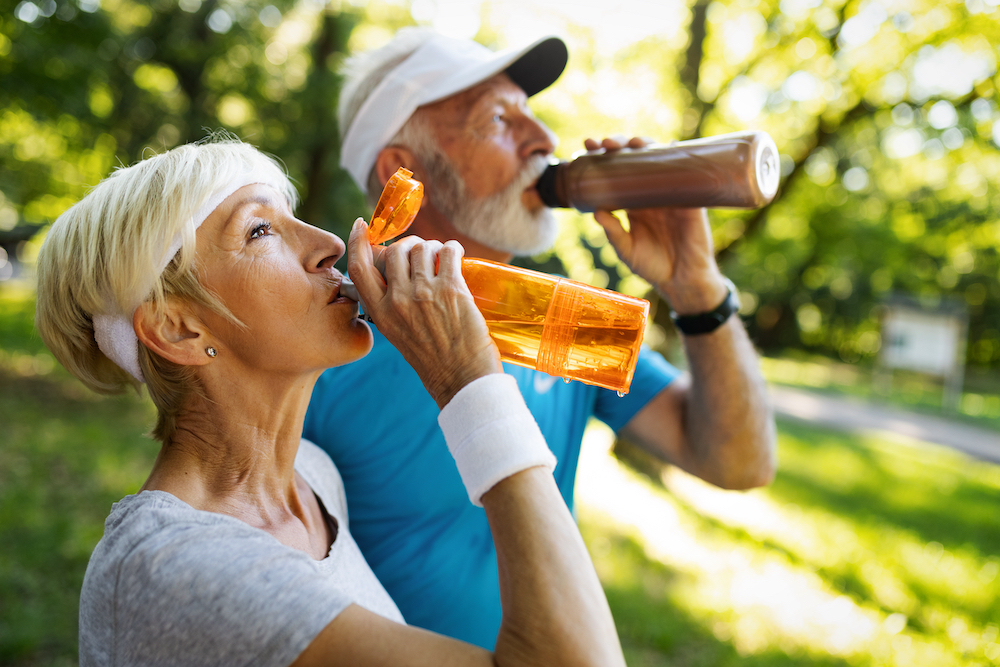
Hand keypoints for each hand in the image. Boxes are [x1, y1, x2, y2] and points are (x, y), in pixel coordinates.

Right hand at [347, 219, 501, 407]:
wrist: (462, 380)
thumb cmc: (434, 361)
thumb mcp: (399, 334)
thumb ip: (393, 306)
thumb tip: (400, 274)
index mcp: (381, 313)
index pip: (359, 268)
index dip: (358, 242)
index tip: (362, 226)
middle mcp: (398, 301)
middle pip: (395, 251)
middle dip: (410, 245)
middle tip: (423, 253)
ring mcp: (424, 294)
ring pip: (422, 248)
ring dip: (434, 247)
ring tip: (443, 259)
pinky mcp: (451, 290)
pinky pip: (448, 252)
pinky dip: (452, 249)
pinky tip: (456, 255)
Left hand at [584, 136, 727, 313]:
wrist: (681, 280)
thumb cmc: (652, 265)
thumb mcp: (626, 249)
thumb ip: (613, 231)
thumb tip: (596, 211)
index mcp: (632, 202)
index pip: (615, 173)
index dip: (602, 157)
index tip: (587, 147)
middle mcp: (650, 193)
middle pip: (634, 159)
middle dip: (619, 145)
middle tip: (604, 144)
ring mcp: (670, 193)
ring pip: (658, 159)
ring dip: (645, 145)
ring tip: (631, 143)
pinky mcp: (690, 198)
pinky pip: (685, 173)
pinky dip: (677, 157)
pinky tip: (667, 146)